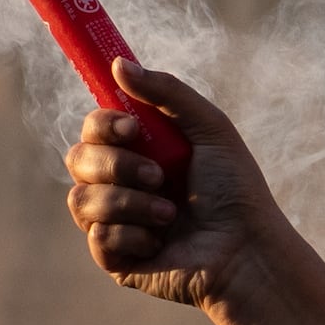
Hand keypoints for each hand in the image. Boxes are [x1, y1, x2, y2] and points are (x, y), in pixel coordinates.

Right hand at [68, 60, 286, 311]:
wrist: (247, 249)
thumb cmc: (235, 190)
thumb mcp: (209, 128)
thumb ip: (167, 92)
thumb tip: (118, 64)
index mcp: (138, 152)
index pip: (93, 129)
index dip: (103, 125)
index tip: (132, 129)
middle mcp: (119, 184)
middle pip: (77, 159)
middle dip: (116, 166)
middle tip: (158, 176)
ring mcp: (114, 223)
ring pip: (81, 200)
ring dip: (129, 203)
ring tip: (170, 214)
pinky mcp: (116, 260)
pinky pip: (98, 240)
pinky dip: (132, 237)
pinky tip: (160, 244)